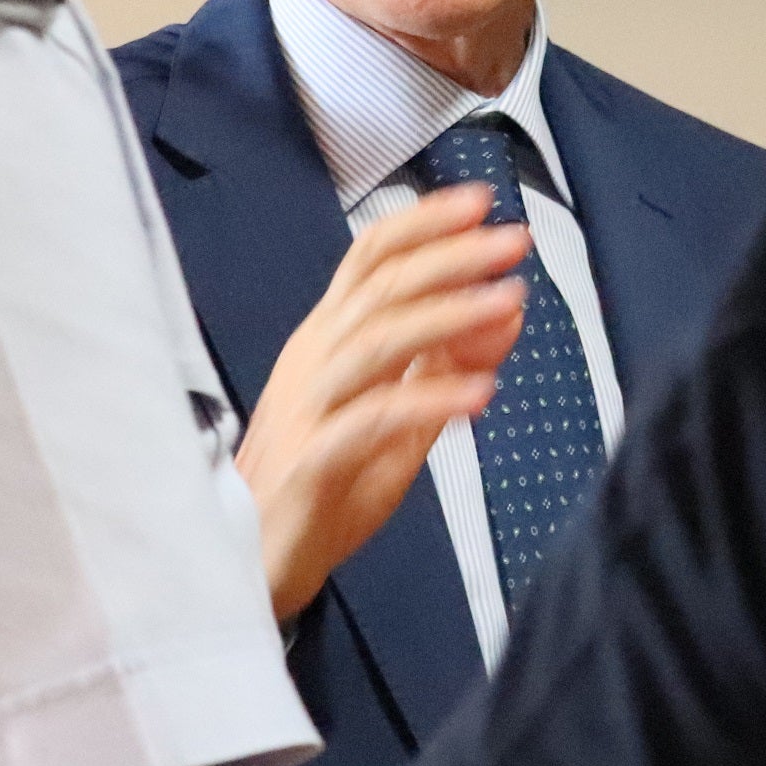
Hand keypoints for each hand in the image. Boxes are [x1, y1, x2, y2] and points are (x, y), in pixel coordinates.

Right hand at [236, 185, 527, 620]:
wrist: (252, 564)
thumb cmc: (325, 483)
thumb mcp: (398, 418)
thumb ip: (446, 364)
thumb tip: (506, 307)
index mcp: (328, 339)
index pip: (370, 259)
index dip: (424, 224)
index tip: (481, 201)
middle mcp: (314, 359)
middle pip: (380, 288)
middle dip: (452, 257)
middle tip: (513, 241)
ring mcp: (309, 408)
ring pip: (378, 341)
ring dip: (449, 316)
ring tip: (508, 301)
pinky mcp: (312, 462)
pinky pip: (373, 420)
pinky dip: (430, 401)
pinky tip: (479, 396)